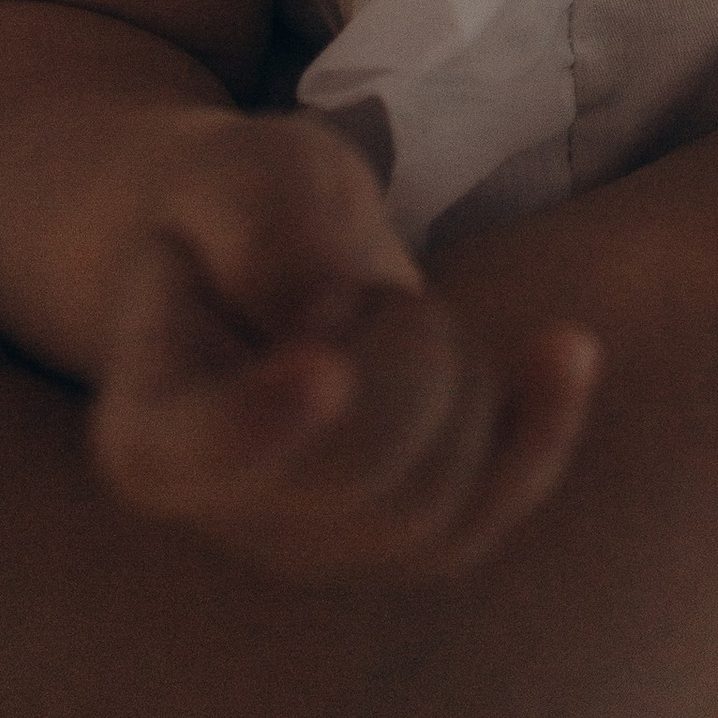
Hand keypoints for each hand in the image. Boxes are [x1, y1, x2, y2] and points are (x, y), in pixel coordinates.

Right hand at [88, 113, 598, 581]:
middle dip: (405, 348)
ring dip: (452, 371)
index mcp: (150, 430)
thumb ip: (271, 237)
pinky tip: (567, 347)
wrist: (247, 250)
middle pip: (360, 469)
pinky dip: (543, 428)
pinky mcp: (404, 539)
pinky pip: (493, 511)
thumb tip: (323, 326)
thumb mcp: (243, 173)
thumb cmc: (237, 204)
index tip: (321, 368)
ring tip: (391, 315)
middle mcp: (227, 516)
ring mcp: (317, 545)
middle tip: (366, 287)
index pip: (202, 458)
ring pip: (436, 496)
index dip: (262, 427)